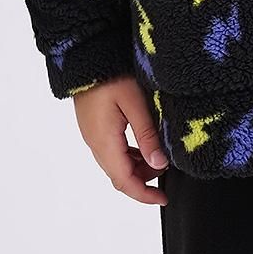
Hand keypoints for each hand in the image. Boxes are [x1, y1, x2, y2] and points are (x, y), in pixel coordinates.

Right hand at [73, 74, 169, 204]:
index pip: (124, 181)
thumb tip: (159, 164)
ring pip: (115, 164)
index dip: (144, 194)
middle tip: (167, 169)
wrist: (85, 55)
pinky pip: (111, 150)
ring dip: (136, 167)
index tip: (162, 198)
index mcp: (104, 142)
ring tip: (158, 156)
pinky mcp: (93, 126)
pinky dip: (128, 155)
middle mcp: (94, 143)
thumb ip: (147, 135)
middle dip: (143, 180)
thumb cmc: (110, 74)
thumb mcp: (134, 102)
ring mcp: (92, 135)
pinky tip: (142, 143)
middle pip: (119, 175)